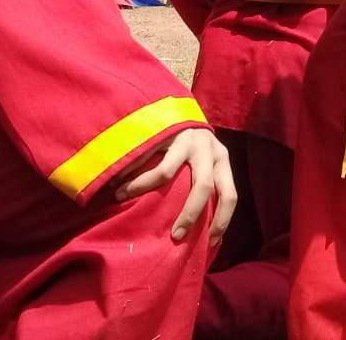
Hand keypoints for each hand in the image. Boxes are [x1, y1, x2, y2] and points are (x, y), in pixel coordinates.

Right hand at [115, 127, 236, 246]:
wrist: (178, 103)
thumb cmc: (192, 145)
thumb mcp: (206, 161)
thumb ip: (206, 182)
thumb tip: (201, 230)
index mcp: (221, 159)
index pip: (230, 194)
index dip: (223, 220)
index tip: (211, 242)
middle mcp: (207, 148)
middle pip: (203, 186)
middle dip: (190, 215)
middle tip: (175, 236)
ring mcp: (185, 138)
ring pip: (166, 173)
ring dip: (142, 188)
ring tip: (121, 198)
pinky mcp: (164, 129)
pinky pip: (144, 157)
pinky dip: (129, 173)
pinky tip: (115, 182)